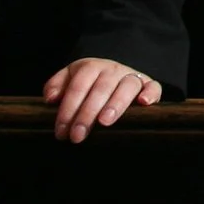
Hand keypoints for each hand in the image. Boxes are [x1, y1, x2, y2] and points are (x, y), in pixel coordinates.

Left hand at [42, 57, 160, 143]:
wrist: (113, 74)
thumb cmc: (87, 83)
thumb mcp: (68, 79)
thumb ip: (55, 85)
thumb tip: (51, 98)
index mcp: (91, 67)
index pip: (78, 86)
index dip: (68, 108)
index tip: (61, 131)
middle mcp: (112, 69)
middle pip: (101, 88)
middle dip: (87, 113)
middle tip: (77, 135)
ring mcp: (132, 76)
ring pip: (126, 86)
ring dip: (115, 104)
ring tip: (104, 122)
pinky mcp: (149, 84)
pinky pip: (153, 86)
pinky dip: (150, 93)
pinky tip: (143, 104)